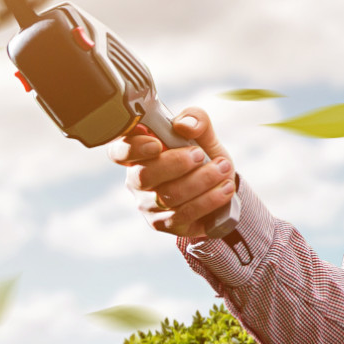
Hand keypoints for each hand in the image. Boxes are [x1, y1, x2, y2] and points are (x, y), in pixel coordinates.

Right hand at [109, 107, 237, 238]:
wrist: (222, 187)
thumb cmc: (204, 156)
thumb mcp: (205, 134)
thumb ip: (196, 119)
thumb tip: (184, 124)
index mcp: (139, 153)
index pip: (118, 151)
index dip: (133, 148)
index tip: (157, 143)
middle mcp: (137, 180)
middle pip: (144, 176)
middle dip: (177, 164)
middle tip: (201, 155)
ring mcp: (148, 205)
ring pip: (169, 196)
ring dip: (202, 180)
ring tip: (222, 169)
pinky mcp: (164, 224)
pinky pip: (185, 214)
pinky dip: (210, 199)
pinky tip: (225, 189)